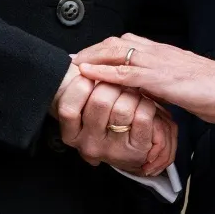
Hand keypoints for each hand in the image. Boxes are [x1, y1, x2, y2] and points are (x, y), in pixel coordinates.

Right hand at [53, 63, 176, 175]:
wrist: (135, 143)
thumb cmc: (108, 116)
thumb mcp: (87, 105)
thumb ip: (81, 88)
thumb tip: (79, 63)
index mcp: (71, 134)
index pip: (68, 108)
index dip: (80, 85)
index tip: (89, 73)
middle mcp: (89, 145)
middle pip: (99, 101)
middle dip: (112, 84)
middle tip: (117, 83)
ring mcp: (112, 150)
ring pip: (123, 108)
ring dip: (131, 94)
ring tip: (132, 94)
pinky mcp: (136, 150)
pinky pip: (142, 116)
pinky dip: (146, 104)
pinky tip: (144, 104)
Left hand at [74, 35, 214, 124]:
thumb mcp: (182, 85)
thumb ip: (163, 83)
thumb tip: (148, 91)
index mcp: (163, 53)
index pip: (125, 44)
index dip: (101, 50)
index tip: (84, 59)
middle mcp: (158, 52)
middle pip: (115, 43)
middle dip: (90, 52)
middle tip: (71, 63)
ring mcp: (160, 63)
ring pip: (117, 53)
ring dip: (92, 59)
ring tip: (73, 67)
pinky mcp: (164, 79)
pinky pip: (129, 74)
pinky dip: (106, 73)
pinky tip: (91, 76)